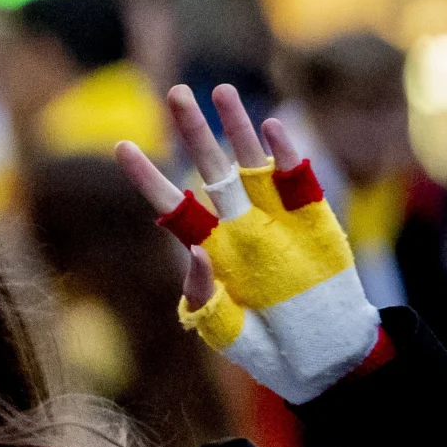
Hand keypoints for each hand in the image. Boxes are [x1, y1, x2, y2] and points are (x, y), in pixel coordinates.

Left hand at [112, 82, 381, 402]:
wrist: (325, 356)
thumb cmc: (269, 348)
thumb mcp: (228, 332)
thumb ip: (205, 297)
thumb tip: (198, 255)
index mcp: (210, 248)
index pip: (171, 205)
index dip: (147, 177)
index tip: (121, 146)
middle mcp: (238, 225)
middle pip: (209, 169)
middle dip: (193, 131)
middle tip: (175, 92)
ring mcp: (276, 218)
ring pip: (251, 162)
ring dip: (238, 127)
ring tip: (221, 91)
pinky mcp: (314, 219)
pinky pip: (297, 179)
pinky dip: (286, 153)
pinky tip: (274, 126)